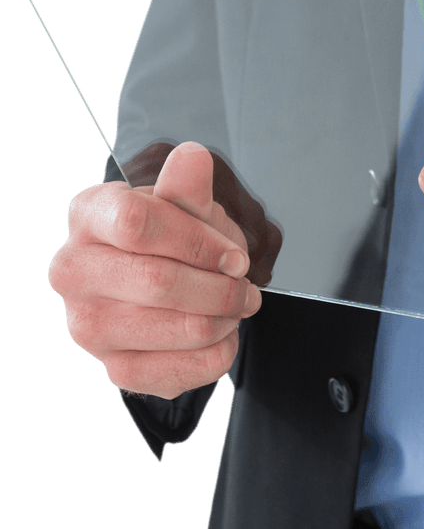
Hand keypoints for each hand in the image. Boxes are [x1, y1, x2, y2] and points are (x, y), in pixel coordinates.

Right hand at [49, 141, 262, 399]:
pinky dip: (219, 352)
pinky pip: (183, 370)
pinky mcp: (114, 368)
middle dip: (222, 287)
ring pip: (181, 327)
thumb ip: (189, 186)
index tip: (236, 256)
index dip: (199, 242)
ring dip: (226, 318)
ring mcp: (87, 325)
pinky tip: (220, 334)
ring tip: (236, 306)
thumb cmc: (174, 236)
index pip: (138, 224)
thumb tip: (192, 158)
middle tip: (246, 286)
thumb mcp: (187, 205)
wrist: (165, 287)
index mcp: (88, 216)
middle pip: (161, 282)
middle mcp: (73, 271)